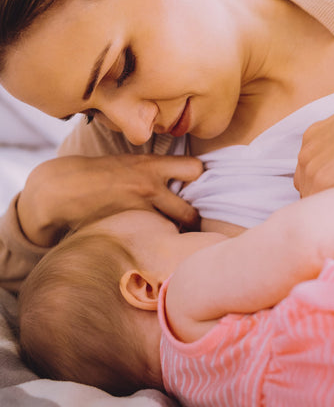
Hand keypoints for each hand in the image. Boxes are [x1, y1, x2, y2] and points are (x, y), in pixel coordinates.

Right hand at [17, 154, 202, 246]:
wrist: (62, 188)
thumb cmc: (100, 174)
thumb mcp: (131, 162)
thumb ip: (156, 170)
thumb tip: (186, 178)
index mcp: (151, 166)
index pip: (195, 168)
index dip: (199, 179)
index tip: (195, 186)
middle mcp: (150, 188)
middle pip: (192, 213)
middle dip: (193, 221)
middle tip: (191, 225)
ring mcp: (139, 213)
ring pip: (172, 233)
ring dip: (174, 235)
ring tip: (172, 238)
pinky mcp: (126, 231)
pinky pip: (151, 242)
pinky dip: (153, 243)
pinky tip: (150, 244)